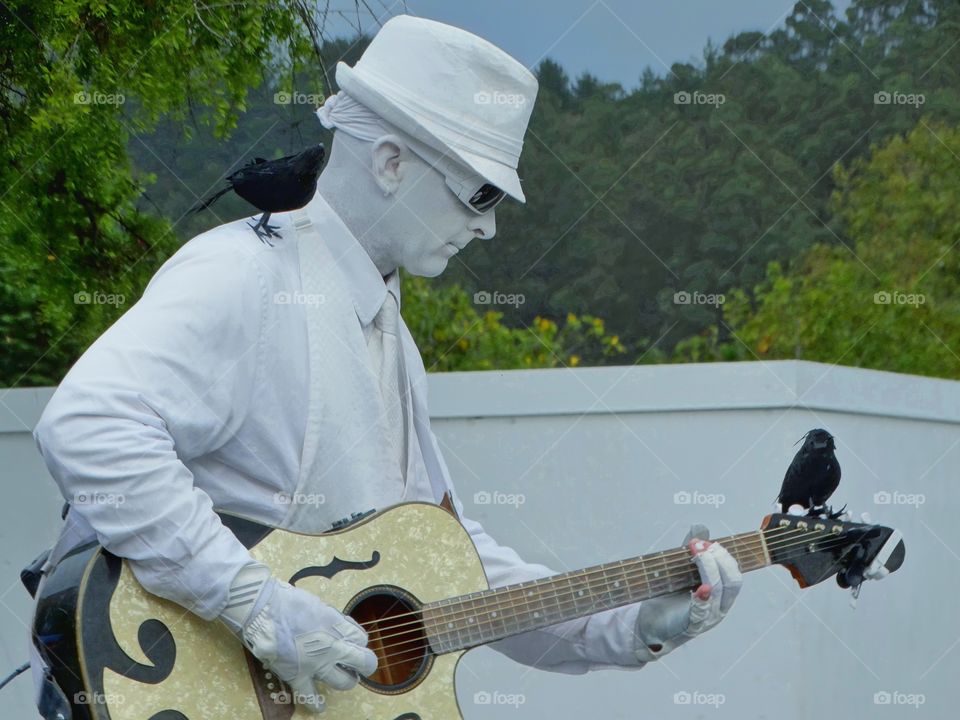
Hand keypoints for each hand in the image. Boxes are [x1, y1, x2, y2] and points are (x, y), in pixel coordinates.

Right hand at [218, 563, 377, 712]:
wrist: (263, 610)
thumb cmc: (289, 601)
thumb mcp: (319, 605)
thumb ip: (332, 621)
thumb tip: (338, 628)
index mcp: (339, 626)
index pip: (361, 638)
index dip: (357, 640)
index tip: (352, 640)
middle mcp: (333, 648)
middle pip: (363, 661)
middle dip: (364, 663)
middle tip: (360, 664)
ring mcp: (317, 665)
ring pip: (343, 682)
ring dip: (347, 681)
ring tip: (346, 679)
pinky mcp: (298, 676)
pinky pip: (309, 696)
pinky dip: (316, 704)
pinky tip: (320, 707)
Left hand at [633, 524, 741, 661]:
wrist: (650, 626)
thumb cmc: (669, 598)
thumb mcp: (681, 572)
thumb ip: (692, 552)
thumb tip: (700, 527)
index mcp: (721, 595)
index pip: (734, 574)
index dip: (724, 555)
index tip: (706, 541)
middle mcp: (719, 607)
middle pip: (732, 582)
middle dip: (720, 559)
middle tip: (700, 545)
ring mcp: (707, 618)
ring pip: (719, 592)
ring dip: (709, 569)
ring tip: (697, 554)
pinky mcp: (691, 626)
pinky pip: (702, 612)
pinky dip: (703, 599)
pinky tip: (702, 588)